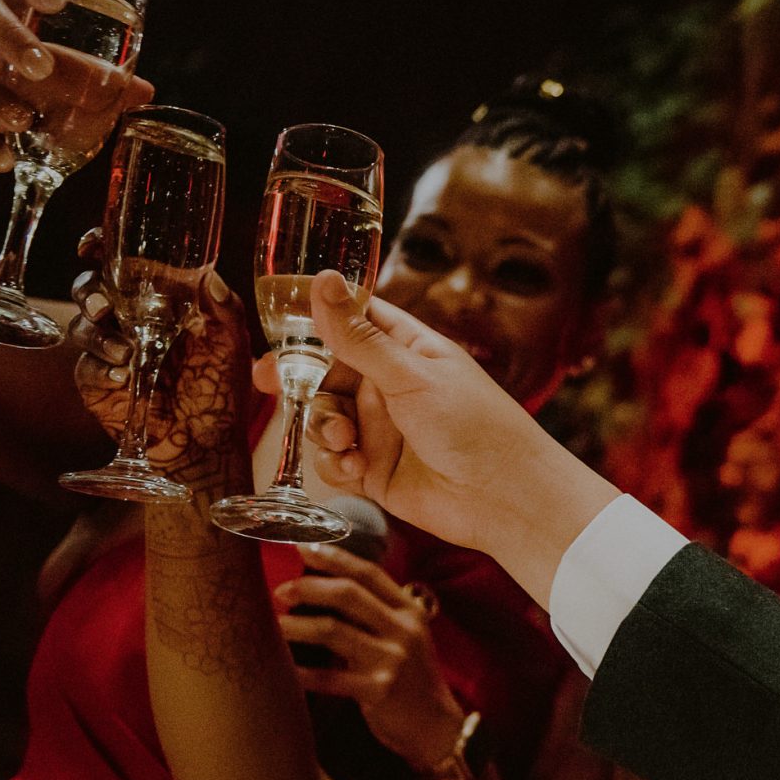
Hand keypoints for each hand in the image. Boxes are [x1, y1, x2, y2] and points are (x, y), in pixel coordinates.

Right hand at [72, 236, 251, 473]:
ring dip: (97, 333)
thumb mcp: (232, 343)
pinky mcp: (97, 380)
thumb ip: (225, 308)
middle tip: (106, 307)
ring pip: (82, 324)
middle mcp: (128, 319)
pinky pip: (85, 364)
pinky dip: (100, 365)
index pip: (123, 263)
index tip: (94, 244)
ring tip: (127, 352)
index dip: (102, 247)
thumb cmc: (221, 386)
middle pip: (91, 288)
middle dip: (90, 291)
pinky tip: (123, 374)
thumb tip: (211, 276)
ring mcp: (109, 349)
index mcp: (158, 299)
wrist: (206, 440)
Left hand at [275, 543, 465, 768]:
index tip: (303, 546)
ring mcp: (392, 661)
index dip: (334, 557)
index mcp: (409, 611)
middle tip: (280, 590)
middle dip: (308, 587)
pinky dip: (302, 672)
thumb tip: (322, 588)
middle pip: (348, 594)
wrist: (437, 727)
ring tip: (273, 626)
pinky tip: (283, 670)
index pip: (369, 573)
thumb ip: (374, 614)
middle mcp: (403, 630)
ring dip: (296, 626)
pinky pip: (330, 678)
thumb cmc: (411, 679)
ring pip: (333, 631)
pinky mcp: (379, 692)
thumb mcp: (404, 638)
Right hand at [305, 272, 606, 558]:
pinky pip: (331, 461)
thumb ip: (358, 336)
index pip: (350, 319)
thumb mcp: (412, 375)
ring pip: (321, 417)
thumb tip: (322, 279)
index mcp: (405, 349)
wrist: (505, 499)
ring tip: (344, 438)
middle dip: (300, 380)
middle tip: (274, 382)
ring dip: (322, 426)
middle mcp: (388, 386)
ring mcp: (379, 429)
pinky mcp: (373, 471)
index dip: (312, 320)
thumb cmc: (477, 426)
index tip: (276, 323)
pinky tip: (355, 468)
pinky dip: (334, 464)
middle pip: (323, 371)